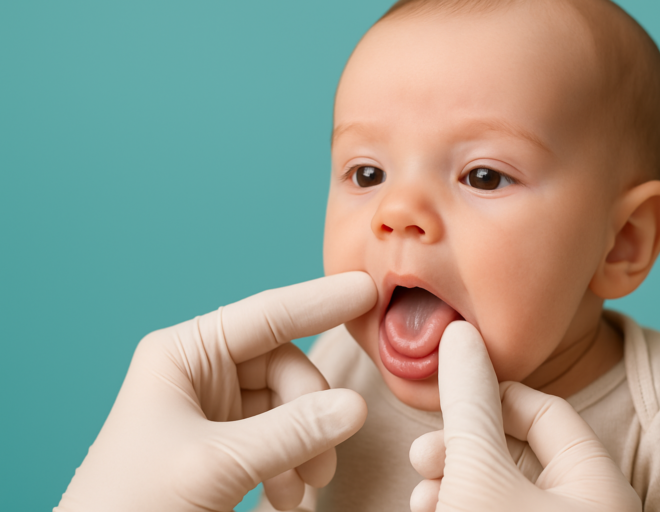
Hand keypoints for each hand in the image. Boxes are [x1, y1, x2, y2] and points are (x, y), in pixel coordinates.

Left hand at [56, 272, 376, 511]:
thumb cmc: (134, 504)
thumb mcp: (216, 462)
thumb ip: (291, 432)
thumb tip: (355, 407)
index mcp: (184, 353)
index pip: (268, 315)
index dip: (321, 301)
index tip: (369, 290)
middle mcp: (202, 372)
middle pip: (287, 367)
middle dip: (312, 411)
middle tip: (321, 458)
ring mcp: (216, 409)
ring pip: (290, 405)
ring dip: (306, 445)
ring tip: (303, 485)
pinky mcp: (227, 443)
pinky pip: (281, 435)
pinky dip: (293, 463)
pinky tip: (285, 494)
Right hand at [409, 321, 640, 511]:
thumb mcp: (479, 473)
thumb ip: (470, 402)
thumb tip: (460, 332)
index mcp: (601, 486)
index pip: (547, 411)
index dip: (491, 394)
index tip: (449, 396)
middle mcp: (589, 509)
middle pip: (519, 449)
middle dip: (462, 444)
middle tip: (424, 454)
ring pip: (502, 487)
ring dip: (454, 478)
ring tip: (422, 493)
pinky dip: (463, 504)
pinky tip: (430, 509)